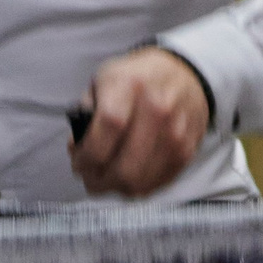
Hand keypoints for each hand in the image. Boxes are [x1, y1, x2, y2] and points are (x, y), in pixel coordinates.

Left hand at [71, 47, 209, 197]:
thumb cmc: (138, 79)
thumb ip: (84, 114)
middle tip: (88, 177)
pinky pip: (155, 185)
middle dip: (98, 180)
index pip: (109, 127)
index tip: (78, 161)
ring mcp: (175, 134)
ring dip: (114, 187)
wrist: (184, 75)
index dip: (87, 154)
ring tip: (104, 178)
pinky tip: (125, 176)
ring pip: (138, 183)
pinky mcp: (186, 152)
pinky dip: (134, 187)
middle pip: (124, 167)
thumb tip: (77, 150)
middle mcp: (157, 108)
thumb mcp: (103, 80)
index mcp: (131, 85)